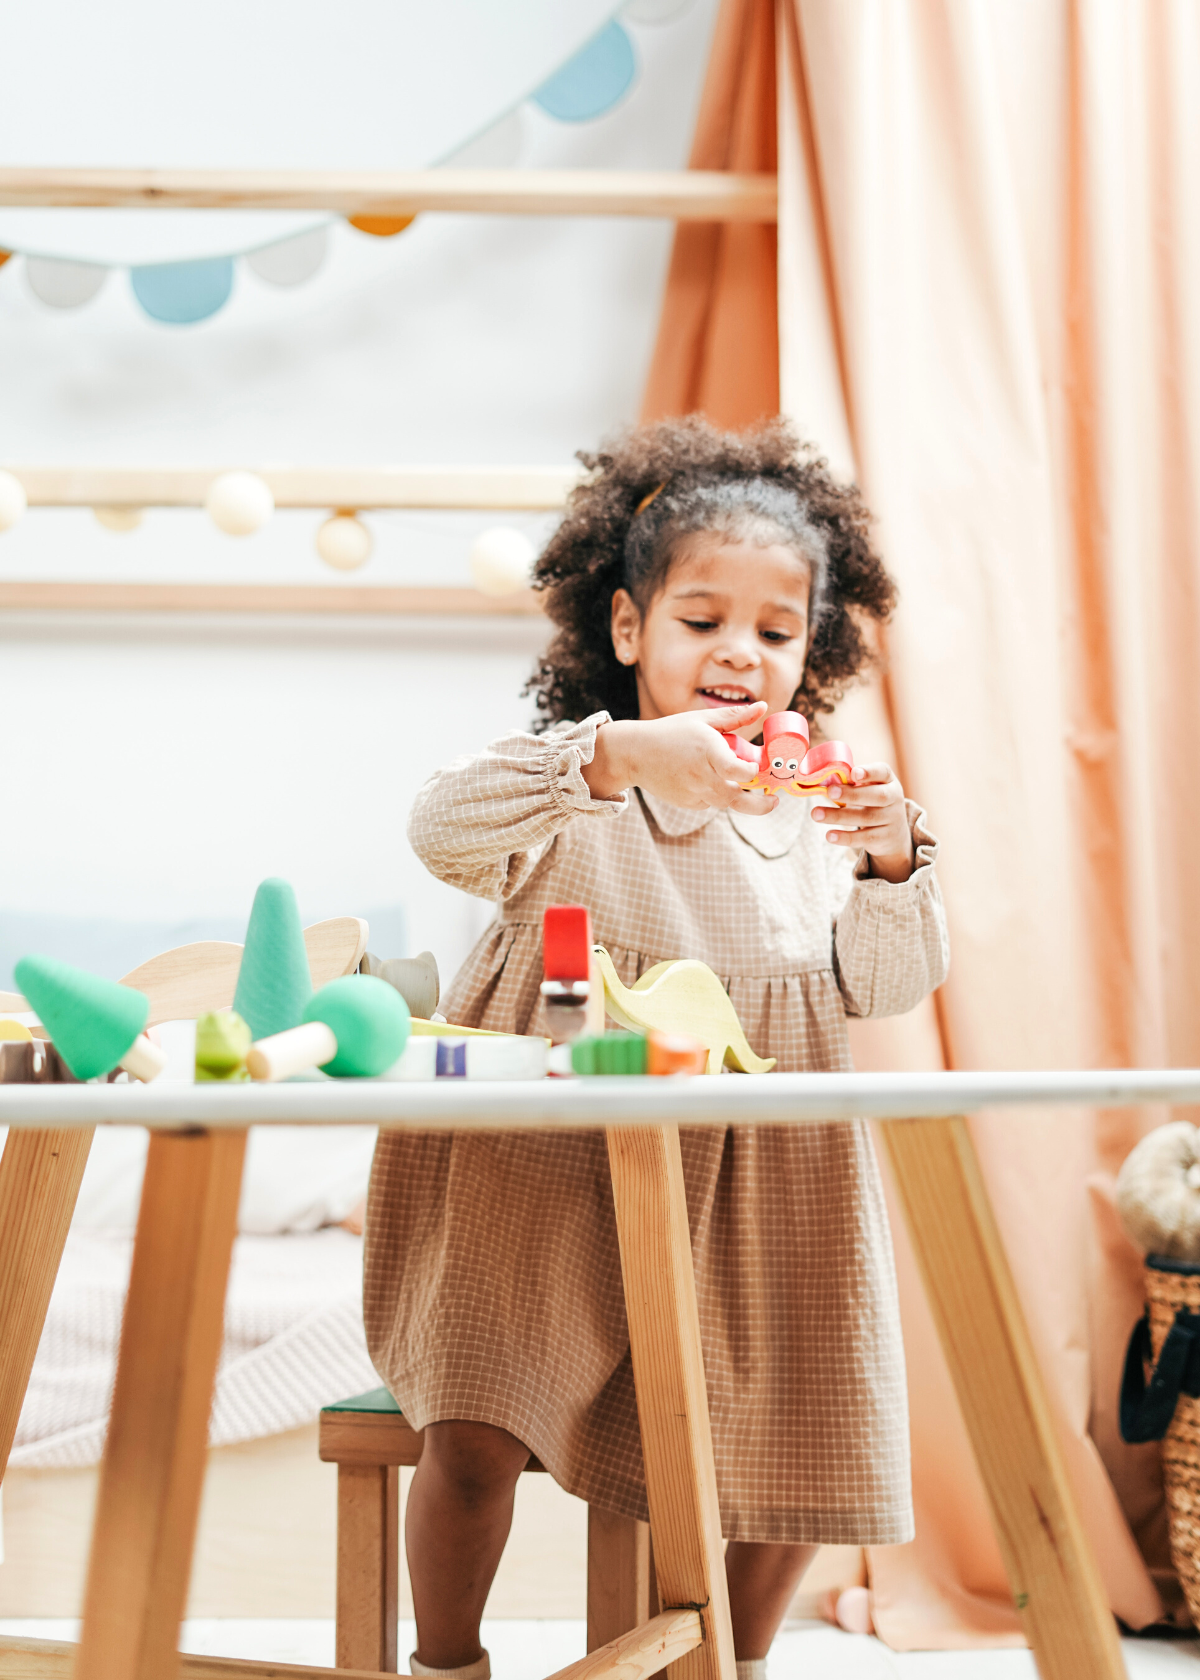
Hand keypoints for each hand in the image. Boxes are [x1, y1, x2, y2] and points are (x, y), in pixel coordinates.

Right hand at [584, 704, 778, 813]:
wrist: (635, 753)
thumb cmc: (671, 732)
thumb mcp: (702, 719)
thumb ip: (735, 717)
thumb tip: (764, 707)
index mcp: (707, 750)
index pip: (736, 770)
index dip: (751, 772)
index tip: (756, 767)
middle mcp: (700, 774)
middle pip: (736, 798)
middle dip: (759, 805)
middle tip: (772, 800)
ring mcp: (692, 791)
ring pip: (724, 803)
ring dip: (739, 798)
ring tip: (749, 790)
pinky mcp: (687, 802)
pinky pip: (709, 802)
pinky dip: (716, 795)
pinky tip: (708, 780)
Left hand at [811, 762, 914, 882]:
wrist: (894, 834)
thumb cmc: (872, 803)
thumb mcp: (869, 789)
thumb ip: (852, 783)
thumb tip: (822, 781)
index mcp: (888, 781)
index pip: (883, 772)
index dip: (869, 772)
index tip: (853, 773)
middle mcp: (894, 798)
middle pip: (877, 796)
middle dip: (852, 794)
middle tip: (829, 792)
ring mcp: (892, 819)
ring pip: (866, 818)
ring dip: (839, 816)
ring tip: (816, 814)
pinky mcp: (885, 838)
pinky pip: (865, 838)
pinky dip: (846, 837)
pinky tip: (829, 835)